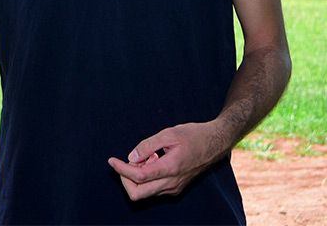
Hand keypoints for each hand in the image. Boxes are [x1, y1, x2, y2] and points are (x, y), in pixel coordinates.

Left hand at [107, 122, 225, 200]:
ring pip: (145, 192)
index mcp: (170, 168)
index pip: (138, 176)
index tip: (111, 160)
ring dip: (137, 177)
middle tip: (126, 161)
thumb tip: (131, 157)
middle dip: (125, 178)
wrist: (215, 143)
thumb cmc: (194, 135)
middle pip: (137, 193)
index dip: (121, 169)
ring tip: (148, 155)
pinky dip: (146, 177)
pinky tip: (154, 160)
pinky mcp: (175, 188)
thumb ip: (148, 145)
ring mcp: (174, 188)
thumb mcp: (170, 133)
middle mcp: (171, 183)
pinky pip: (154, 189)